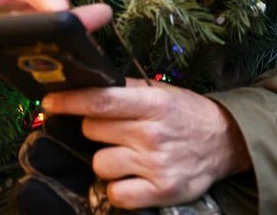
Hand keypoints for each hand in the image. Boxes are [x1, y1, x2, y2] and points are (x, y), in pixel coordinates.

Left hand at [42, 80, 251, 208]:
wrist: (227, 142)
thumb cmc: (187, 115)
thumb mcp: (162, 93)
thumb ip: (127, 89)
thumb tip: (87, 82)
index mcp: (154, 103)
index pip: (101, 101)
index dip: (70, 100)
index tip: (49, 100)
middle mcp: (153, 133)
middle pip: (94, 130)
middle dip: (96, 129)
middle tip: (116, 130)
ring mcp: (155, 164)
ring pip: (101, 163)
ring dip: (109, 160)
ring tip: (130, 154)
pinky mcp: (160, 191)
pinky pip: (115, 193)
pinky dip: (119, 188)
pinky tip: (134, 177)